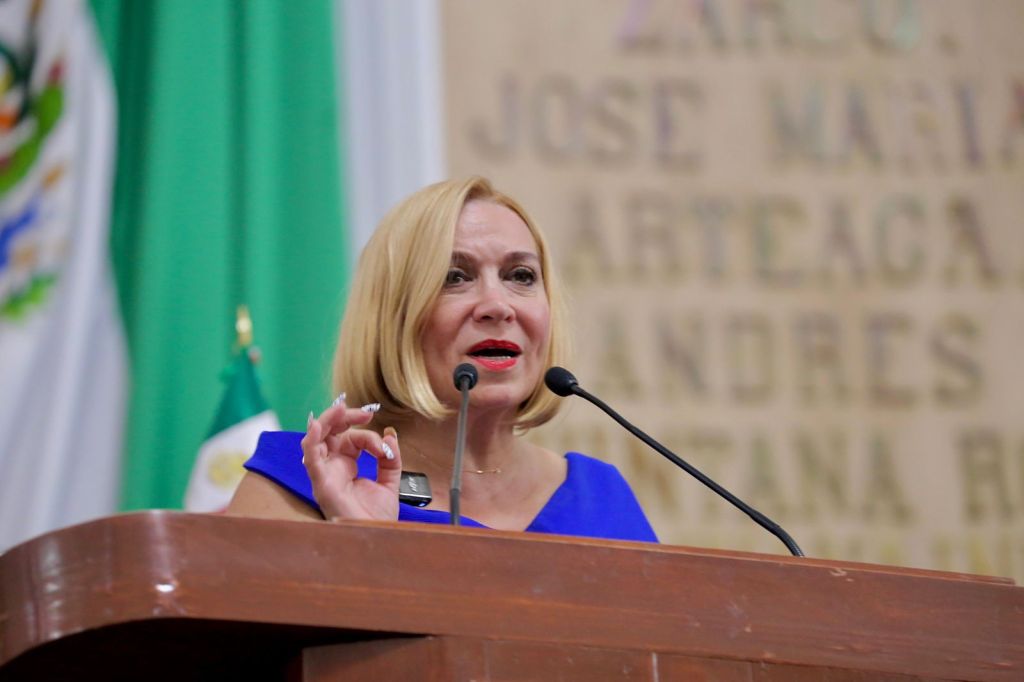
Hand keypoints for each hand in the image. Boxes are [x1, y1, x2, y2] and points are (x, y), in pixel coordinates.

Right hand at [301, 399, 401, 521]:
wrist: (376, 538)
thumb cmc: (376, 517)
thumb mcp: (390, 482)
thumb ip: (390, 458)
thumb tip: (391, 435)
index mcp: (347, 466)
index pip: (351, 438)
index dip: (367, 434)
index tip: (385, 444)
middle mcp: (333, 467)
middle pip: (330, 433)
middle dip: (345, 417)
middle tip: (365, 413)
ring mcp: (325, 474)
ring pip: (316, 439)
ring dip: (326, 420)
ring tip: (340, 409)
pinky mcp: (321, 484)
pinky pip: (311, 459)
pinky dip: (311, 441)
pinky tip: (317, 426)